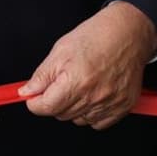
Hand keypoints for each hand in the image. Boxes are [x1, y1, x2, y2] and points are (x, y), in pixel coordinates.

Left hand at [19, 1, 156, 128]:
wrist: (128, 32)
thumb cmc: (97, 36)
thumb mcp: (61, 49)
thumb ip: (42, 75)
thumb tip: (27, 91)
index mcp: (76, 81)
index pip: (46, 108)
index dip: (35, 102)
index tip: (34, 97)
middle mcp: (93, 96)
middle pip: (61, 114)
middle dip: (54, 101)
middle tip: (61, 83)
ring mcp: (110, 104)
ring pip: (78, 120)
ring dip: (74, 107)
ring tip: (80, 86)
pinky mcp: (123, 107)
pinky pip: (99, 123)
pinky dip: (92, 113)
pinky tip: (93, 95)